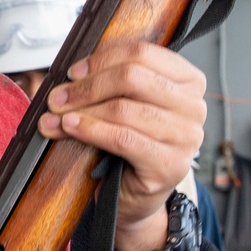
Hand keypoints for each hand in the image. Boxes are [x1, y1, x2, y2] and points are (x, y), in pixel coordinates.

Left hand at [38, 41, 205, 250]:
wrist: (135, 196)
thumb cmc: (129, 147)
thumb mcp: (124, 105)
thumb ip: (110, 82)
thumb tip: (72, 72)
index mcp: (188, 81)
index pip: (143, 54)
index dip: (101, 60)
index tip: (74, 72)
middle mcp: (194, 106)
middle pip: (132, 77)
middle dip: (87, 86)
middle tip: (58, 97)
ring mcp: (186, 137)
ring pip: (123, 108)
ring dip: (82, 110)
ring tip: (56, 117)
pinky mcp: (170, 164)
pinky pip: (122, 138)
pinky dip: (91, 130)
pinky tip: (71, 128)